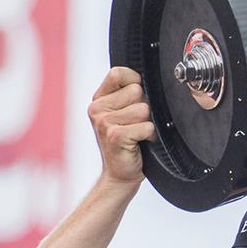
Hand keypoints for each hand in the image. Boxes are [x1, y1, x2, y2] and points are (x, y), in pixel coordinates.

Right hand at [88, 67, 155, 185]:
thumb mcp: (123, 114)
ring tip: (137, 135)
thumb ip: (127, 94)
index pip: (118, 73)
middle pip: (136, 91)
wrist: (119, 174)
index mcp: (99, 99)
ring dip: (146, 123)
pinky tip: (138, 143)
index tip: (136, 98)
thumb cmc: (127, 143)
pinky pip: (147, 126)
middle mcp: (97, 108)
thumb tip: (143, 79)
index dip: (134, 82)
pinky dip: (149, 135)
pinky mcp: (114, 136)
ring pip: (143, 109)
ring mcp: (104, 122)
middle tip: (135, 124)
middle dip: (143, 108)